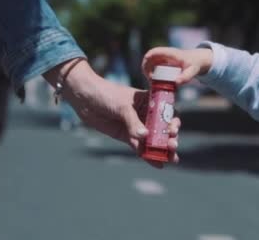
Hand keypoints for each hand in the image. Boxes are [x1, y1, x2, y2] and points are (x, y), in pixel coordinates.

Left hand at [43, 58, 180, 167]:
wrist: (84, 98)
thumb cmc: (106, 94)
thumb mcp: (122, 106)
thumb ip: (133, 122)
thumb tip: (144, 136)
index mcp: (150, 101)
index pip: (167, 111)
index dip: (173, 120)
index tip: (172, 128)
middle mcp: (146, 114)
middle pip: (163, 128)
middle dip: (170, 138)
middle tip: (172, 145)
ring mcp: (137, 126)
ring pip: (153, 140)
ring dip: (162, 149)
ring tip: (171, 158)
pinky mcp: (127, 136)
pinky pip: (140, 148)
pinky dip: (148, 156)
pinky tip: (158, 164)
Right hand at [142, 47, 212, 84]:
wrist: (198, 60)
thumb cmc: (195, 64)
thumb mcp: (193, 71)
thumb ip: (186, 76)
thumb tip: (176, 82)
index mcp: (171, 53)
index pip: (157, 51)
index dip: (149, 56)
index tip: (145, 65)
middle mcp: (166, 54)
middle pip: (150, 56)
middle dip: (146, 66)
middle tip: (148, 78)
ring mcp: (164, 58)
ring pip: (151, 61)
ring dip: (148, 70)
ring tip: (150, 80)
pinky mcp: (164, 62)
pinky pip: (154, 65)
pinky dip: (152, 71)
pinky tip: (154, 80)